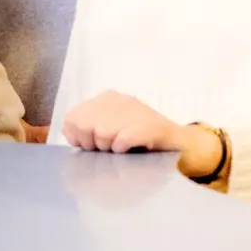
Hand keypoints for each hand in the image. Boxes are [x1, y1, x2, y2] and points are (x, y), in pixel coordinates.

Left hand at [61, 91, 222, 177]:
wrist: (179, 146)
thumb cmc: (138, 143)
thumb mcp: (108, 133)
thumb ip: (87, 132)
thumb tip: (73, 139)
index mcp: (105, 99)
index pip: (72, 118)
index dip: (77, 137)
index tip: (89, 146)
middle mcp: (119, 100)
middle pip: (83, 125)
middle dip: (91, 144)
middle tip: (106, 150)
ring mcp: (137, 110)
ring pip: (102, 132)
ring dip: (108, 148)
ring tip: (120, 149)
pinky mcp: (152, 125)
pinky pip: (123, 139)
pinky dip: (122, 149)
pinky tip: (128, 150)